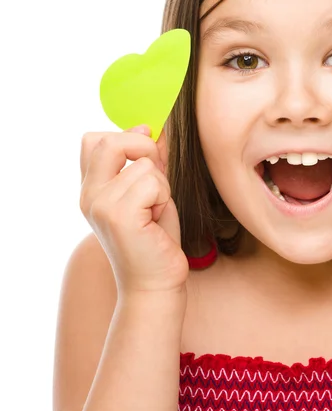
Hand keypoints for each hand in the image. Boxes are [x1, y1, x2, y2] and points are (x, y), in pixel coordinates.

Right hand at [79, 125, 187, 294]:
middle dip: (143, 148)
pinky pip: (153, 182)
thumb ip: (146, 162)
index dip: (126, 136)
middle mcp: (89, 195)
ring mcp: (101, 205)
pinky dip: (164, 198)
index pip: (93, 141)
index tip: (148, 147)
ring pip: (145, 165)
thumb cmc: (155, 239)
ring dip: (162, 185)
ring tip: (155, 212)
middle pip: (110, 141)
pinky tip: (157, 220)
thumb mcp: (150, 192)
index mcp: (92, 189)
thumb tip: (153, 127)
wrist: (155, 283)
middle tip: (157, 178)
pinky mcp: (119, 215)